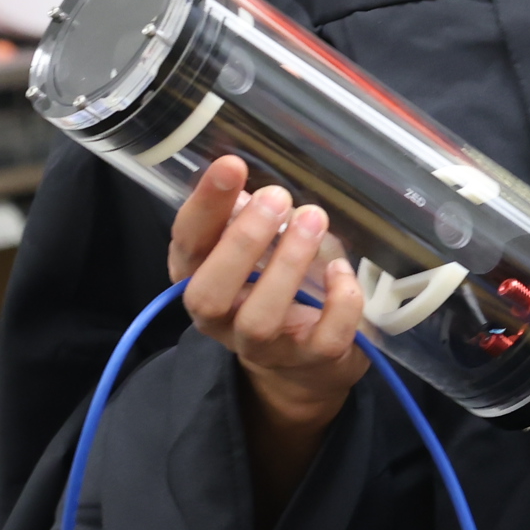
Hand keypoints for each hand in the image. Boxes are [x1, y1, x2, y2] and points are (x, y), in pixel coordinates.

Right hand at [167, 156, 368, 498]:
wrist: (303, 364)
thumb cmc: (272, 286)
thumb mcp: (252, 248)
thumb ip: (243, 217)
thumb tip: (244, 185)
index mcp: (197, 280)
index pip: (187, 245)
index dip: (205, 206)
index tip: (231, 166)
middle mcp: (220, 320)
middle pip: (210, 292)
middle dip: (243, 241)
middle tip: (276, 198)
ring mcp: (263, 347)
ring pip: (260, 319)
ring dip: (287, 266)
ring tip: (312, 220)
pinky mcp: (310, 360)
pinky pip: (324, 338)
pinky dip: (338, 302)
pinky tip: (343, 271)